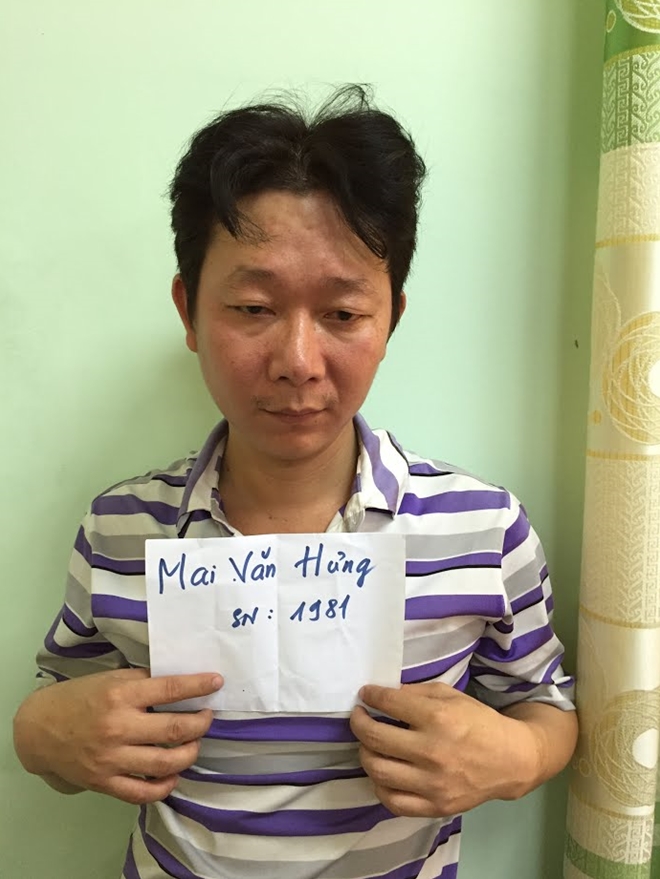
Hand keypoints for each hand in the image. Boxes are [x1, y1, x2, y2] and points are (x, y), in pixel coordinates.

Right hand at [13, 668, 222, 803]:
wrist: (40, 729)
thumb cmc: (80, 697)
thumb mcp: (111, 679)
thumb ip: (143, 682)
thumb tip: (180, 684)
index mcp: (120, 695)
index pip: (170, 689)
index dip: (198, 686)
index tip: (217, 682)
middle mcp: (119, 727)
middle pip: (174, 729)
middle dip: (200, 722)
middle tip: (207, 716)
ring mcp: (112, 759)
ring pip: (165, 762)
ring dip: (189, 753)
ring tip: (194, 743)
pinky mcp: (105, 783)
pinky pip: (143, 792)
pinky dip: (164, 785)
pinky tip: (173, 774)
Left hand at [349, 682, 539, 817]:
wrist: (510, 760)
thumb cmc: (478, 722)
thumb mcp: (451, 696)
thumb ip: (416, 693)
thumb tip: (384, 694)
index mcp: (438, 718)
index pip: (389, 704)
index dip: (371, 696)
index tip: (366, 694)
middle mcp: (432, 751)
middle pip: (375, 738)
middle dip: (358, 722)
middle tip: (358, 716)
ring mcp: (432, 783)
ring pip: (377, 770)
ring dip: (365, 753)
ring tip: (369, 744)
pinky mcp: (435, 806)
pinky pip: (392, 801)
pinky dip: (379, 785)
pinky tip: (382, 772)